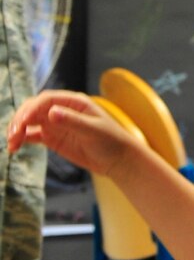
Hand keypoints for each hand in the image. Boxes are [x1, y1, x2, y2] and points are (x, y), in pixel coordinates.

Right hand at [6, 90, 132, 174]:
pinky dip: (21, 139)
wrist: (117, 159)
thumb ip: (72, 121)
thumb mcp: (93, 130)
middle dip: (20, 119)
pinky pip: (32, 135)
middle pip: (33, 109)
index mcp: (73, 102)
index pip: (46, 100)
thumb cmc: (111, 140)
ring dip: (17, 130)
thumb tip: (51, 112)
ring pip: (29, 122)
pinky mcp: (52, 138)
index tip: (23, 122)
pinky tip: (14, 147)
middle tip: (13, 134)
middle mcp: (61, 110)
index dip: (32, 109)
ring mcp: (55, 124)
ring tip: (11, 144)